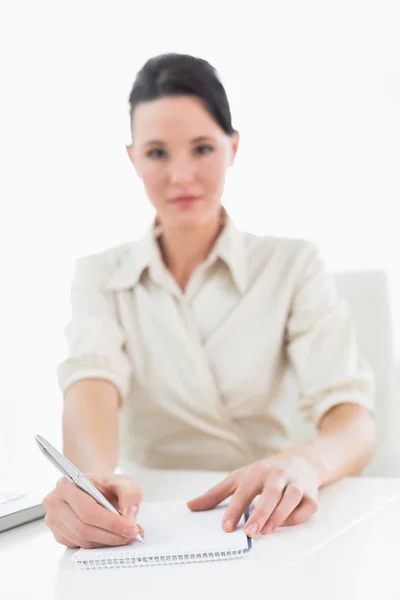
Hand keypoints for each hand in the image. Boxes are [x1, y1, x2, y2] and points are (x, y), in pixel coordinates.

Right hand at [43, 473, 144, 548]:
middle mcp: (55, 502)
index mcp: (67, 485)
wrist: (92, 488)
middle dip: (111, 535)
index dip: (111, 522)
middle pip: (84, 528)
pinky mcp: (59, 535)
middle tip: (132, 535)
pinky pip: (80, 546)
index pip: (88, 510)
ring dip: (107, 542)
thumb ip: (130, 494)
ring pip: (83, 540)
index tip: (131, 528)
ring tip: (125, 535)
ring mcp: (54, 521)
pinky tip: (111, 537)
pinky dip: (99, 545)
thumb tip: (130, 516)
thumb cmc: (104, 484)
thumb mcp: (121, 481)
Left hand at [187, 455, 319, 537]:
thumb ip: (216, 493)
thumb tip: (191, 506)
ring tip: (265, 531)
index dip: (234, 509)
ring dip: (279, 516)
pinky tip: (284, 524)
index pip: (244, 490)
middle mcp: (278, 475)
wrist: (302, 461)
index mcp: (257, 471)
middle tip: (249, 532)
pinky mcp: (312, 495)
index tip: (226, 526)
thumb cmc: (266, 472)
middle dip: (260, 513)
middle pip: (270, 493)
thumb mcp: (240, 477)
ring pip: (290, 499)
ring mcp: (296, 484)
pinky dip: (297, 517)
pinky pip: (307, 507)